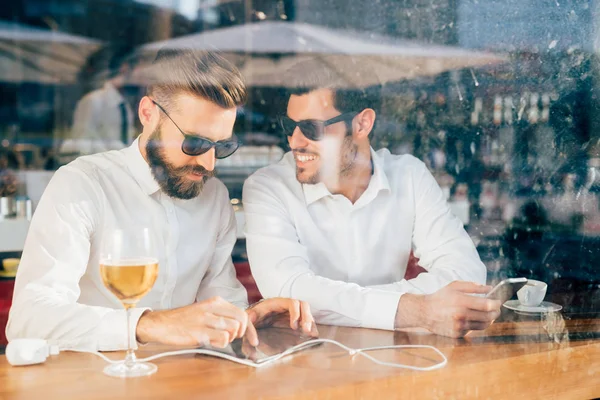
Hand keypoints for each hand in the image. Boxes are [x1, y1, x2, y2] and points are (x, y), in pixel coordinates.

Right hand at [136, 296, 258, 347]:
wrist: (162, 324)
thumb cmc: (185, 320)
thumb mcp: (206, 311)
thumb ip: (222, 315)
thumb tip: (241, 326)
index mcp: (216, 301)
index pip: (242, 313)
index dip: (250, 329)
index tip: (253, 340)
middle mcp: (212, 307)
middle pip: (241, 320)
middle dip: (240, 333)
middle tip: (231, 338)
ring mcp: (205, 319)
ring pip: (233, 329)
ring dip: (229, 339)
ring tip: (217, 339)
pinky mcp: (199, 332)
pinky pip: (222, 339)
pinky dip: (221, 344)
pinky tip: (211, 343)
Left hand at [246, 298, 318, 337]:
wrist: (257, 317)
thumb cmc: (255, 315)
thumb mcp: (251, 315)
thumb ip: (250, 319)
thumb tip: (252, 327)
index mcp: (278, 302)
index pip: (292, 303)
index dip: (295, 313)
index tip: (293, 326)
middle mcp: (288, 305)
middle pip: (303, 305)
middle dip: (307, 317)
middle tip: (306, 330)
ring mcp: (293, 312)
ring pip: (307, 312)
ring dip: (310, 322)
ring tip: (311, 334)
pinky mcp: (296, 319)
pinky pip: (307, 320)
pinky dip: (311, 326)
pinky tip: (311, 335)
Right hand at [395, 281, 500, 337]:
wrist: (424, 312)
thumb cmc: (440, 297)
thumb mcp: (454, 286)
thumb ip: (473, 286)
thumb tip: (489, 288)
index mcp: (461, 301)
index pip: (487, 305)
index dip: (496, 303)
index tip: (498, 301)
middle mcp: (461, 315)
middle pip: (488, 316)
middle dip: (496, 312)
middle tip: (496, 308)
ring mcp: (460, 326)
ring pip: (484, 325)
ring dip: (489, 319)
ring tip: (487, 313)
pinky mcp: (458, 334)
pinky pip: (473, 330)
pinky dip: (476, 324)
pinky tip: (472, 319)